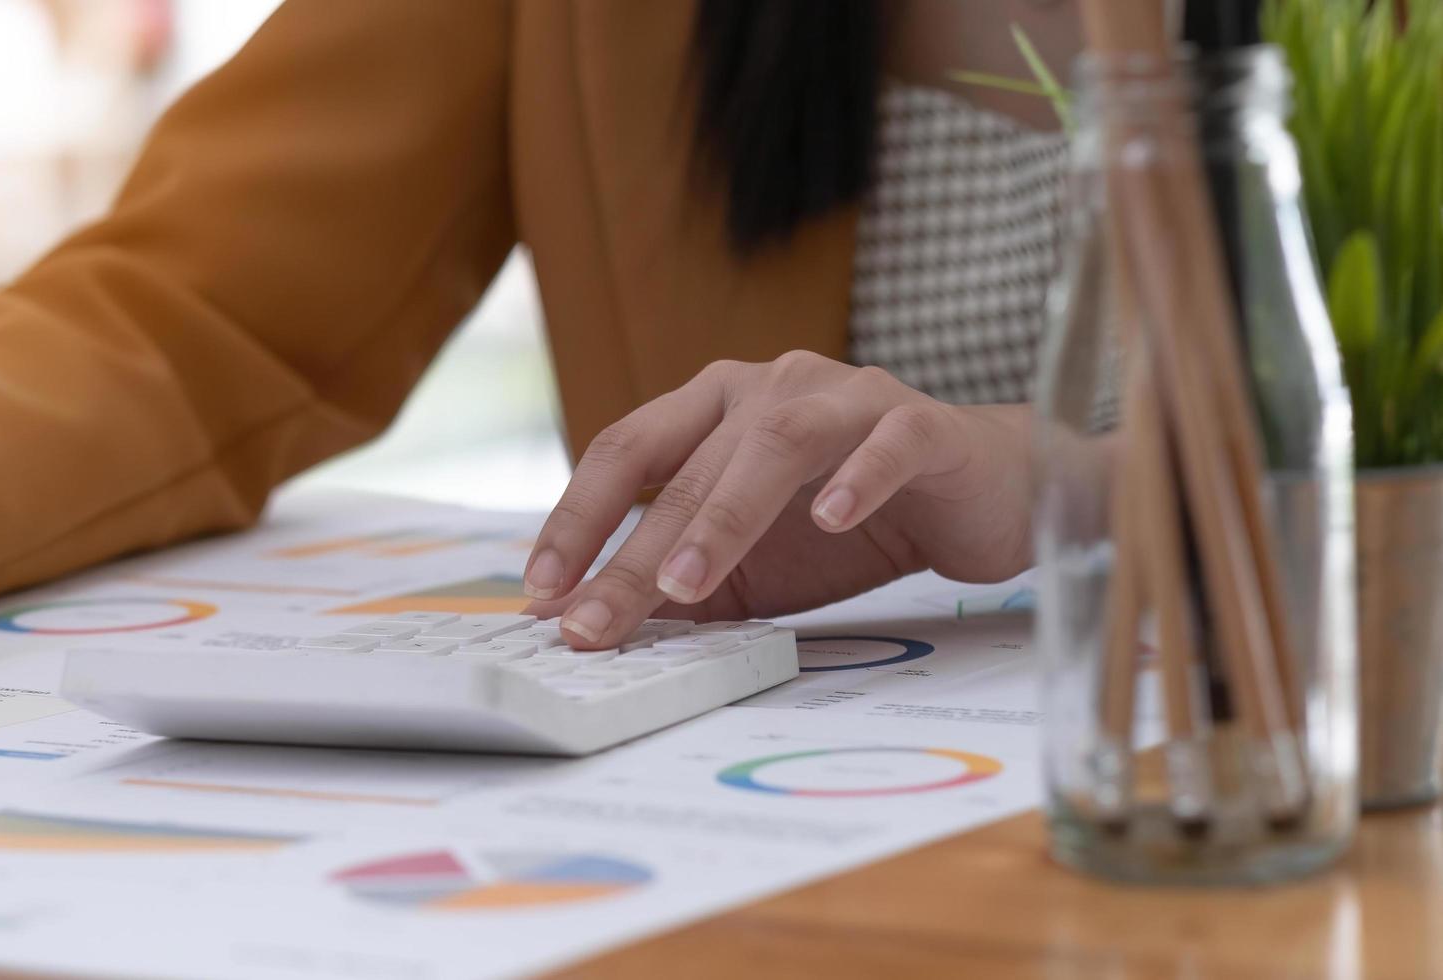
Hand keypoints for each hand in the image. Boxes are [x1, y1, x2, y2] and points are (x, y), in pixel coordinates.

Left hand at [521, 351, 1031, 647]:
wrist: (982, 497)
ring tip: (688, 584)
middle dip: (635, 553)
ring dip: (724, 516)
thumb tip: (593, 628)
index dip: (577, 518)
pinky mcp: (924, 424)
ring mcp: (847, 397)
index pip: (627, 452)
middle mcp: (769, 386)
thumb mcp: (752, 565)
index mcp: (714, 409)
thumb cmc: (853, 523)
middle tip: (597, 624)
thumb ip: (681, 584)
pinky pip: (885, 443)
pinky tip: (831, 522)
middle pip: (688, 467)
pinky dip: (857, 478)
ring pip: (773, 445)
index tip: (541, 590)